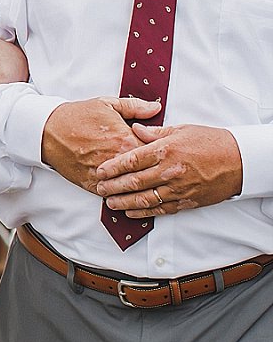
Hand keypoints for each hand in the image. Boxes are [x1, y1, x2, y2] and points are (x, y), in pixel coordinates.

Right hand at [41, 97, 161, 192]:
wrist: (47, 130)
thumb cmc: (76, 116)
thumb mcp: (107, 104)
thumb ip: (135, 107)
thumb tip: (156, 109)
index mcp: (124, 138)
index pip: (154, 152)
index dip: (161, 154)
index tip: (166, 155)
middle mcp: (115, 159)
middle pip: (144, 172)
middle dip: (152, 172)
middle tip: (161, 173)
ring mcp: (102, 174)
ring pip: (128, 186)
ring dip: (137, 186)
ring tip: (147, 186)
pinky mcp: (89, 183)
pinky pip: (109, 194)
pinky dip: (118, 194)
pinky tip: (126, 193)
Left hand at [95, 124, 242, 217]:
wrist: (240, 160)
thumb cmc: (211, 141)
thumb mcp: (181, 129)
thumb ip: (154, 132)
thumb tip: (133, 129)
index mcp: (166, 150)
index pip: (131, 160)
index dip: (112, 167)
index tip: (99, 171)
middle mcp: (169, 171)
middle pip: (133, 182)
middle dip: (113, 187)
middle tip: (99, 188)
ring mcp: (177, 188)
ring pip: (143, 199)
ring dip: (123, 202)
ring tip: (110, 202)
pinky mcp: (186, 201)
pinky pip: (159, 209)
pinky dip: (142, 212)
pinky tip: (130, 212)